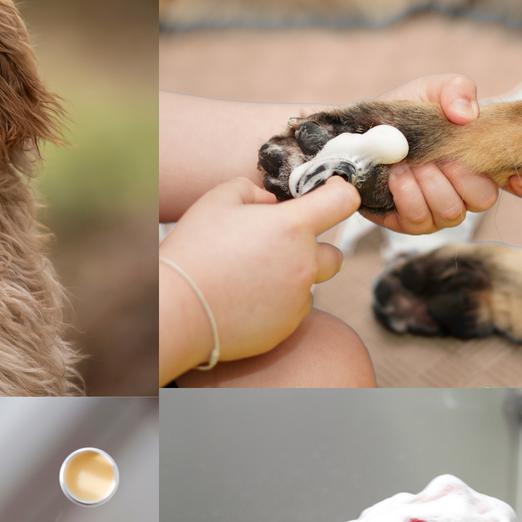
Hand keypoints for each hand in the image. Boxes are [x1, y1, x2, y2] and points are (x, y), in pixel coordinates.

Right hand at [159, 175, 359, 381]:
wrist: (178, 310)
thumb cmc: (194, 251)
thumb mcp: (216, 201)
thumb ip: (251, 191)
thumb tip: (269, 203)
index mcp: (292, 227)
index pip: (343, 201)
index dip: (340, 192)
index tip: (328, 193)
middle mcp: (304, 265)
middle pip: (335, 254)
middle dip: (316, 248)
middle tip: (281, 248)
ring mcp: (297, 301)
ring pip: (309, 286)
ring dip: (291, 279)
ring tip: (250, 279)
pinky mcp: (285, 330)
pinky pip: (290, 313)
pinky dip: (275, 305)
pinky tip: (243, 302)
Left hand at [376, 73, 521, 234]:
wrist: (359, 135)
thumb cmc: (403, 115)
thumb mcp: (430, 90)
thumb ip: (455, 90)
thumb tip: (467, 114)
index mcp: (483, 160)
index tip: (513, 175)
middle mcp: (466, 190)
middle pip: (484, 199)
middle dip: (459, 175)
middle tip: (436, 156)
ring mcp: (439, 210)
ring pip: (452, 212)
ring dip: (429, 184)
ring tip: (408, 163)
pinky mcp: (410, 223)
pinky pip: (420, 221)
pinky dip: (408, 195)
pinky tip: (396, 176)